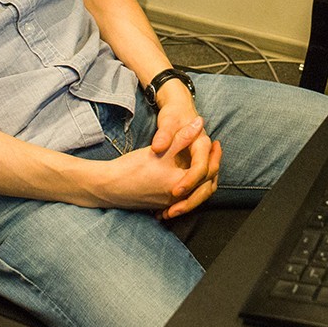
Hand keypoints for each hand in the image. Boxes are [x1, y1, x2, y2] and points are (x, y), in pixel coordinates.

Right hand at [100, 115, 220, 217]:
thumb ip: (183, 137)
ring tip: (203, 164)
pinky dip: (189, 187)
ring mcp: (169, 203)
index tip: (217, 143)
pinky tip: (185, 177)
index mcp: (182, 183)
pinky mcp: (160, 204)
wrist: (110, 186)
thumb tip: (199, 122)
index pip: (209, 172)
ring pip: (194, 193)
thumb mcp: (161, 150)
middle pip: (205, 187)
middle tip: (214, 154)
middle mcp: (178, 197)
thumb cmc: (134, 168)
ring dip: (201, 180)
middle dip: (212, 171)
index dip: (215, 157)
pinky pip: (182, 198)